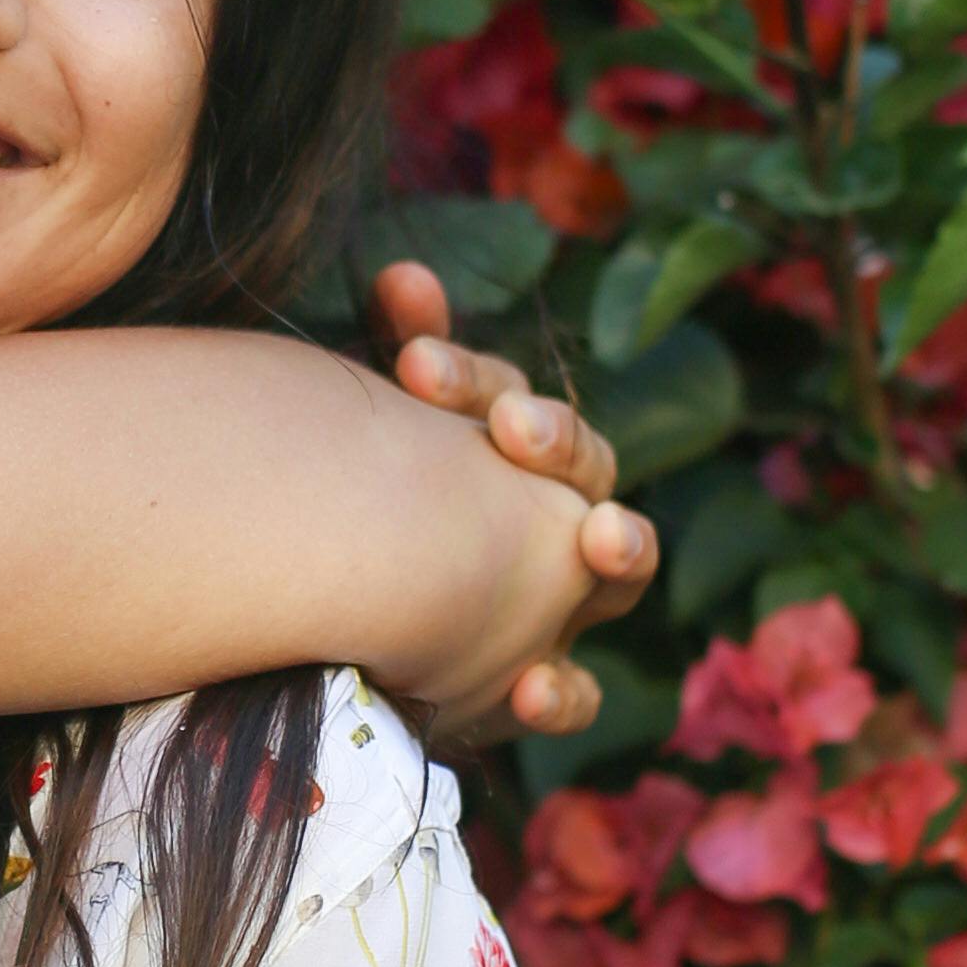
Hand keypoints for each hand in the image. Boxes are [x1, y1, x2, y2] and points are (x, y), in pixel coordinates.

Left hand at [368, 260, 656, 742]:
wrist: (346, 634)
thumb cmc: (372, 514)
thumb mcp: (380, 436)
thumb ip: (403, 354)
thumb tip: (406, 272)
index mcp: (508, 445)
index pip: (510, 395)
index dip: (471, 379)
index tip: (415, 362)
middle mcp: (554, 512)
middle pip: (582, 464)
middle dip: (557, 441)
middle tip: (515, 426)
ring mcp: (562, 599)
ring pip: (619, 567)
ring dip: (621, 546)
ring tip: (603, 536)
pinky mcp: (538, 680)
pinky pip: (574, 691)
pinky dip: (562, 693)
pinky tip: (532, 689)